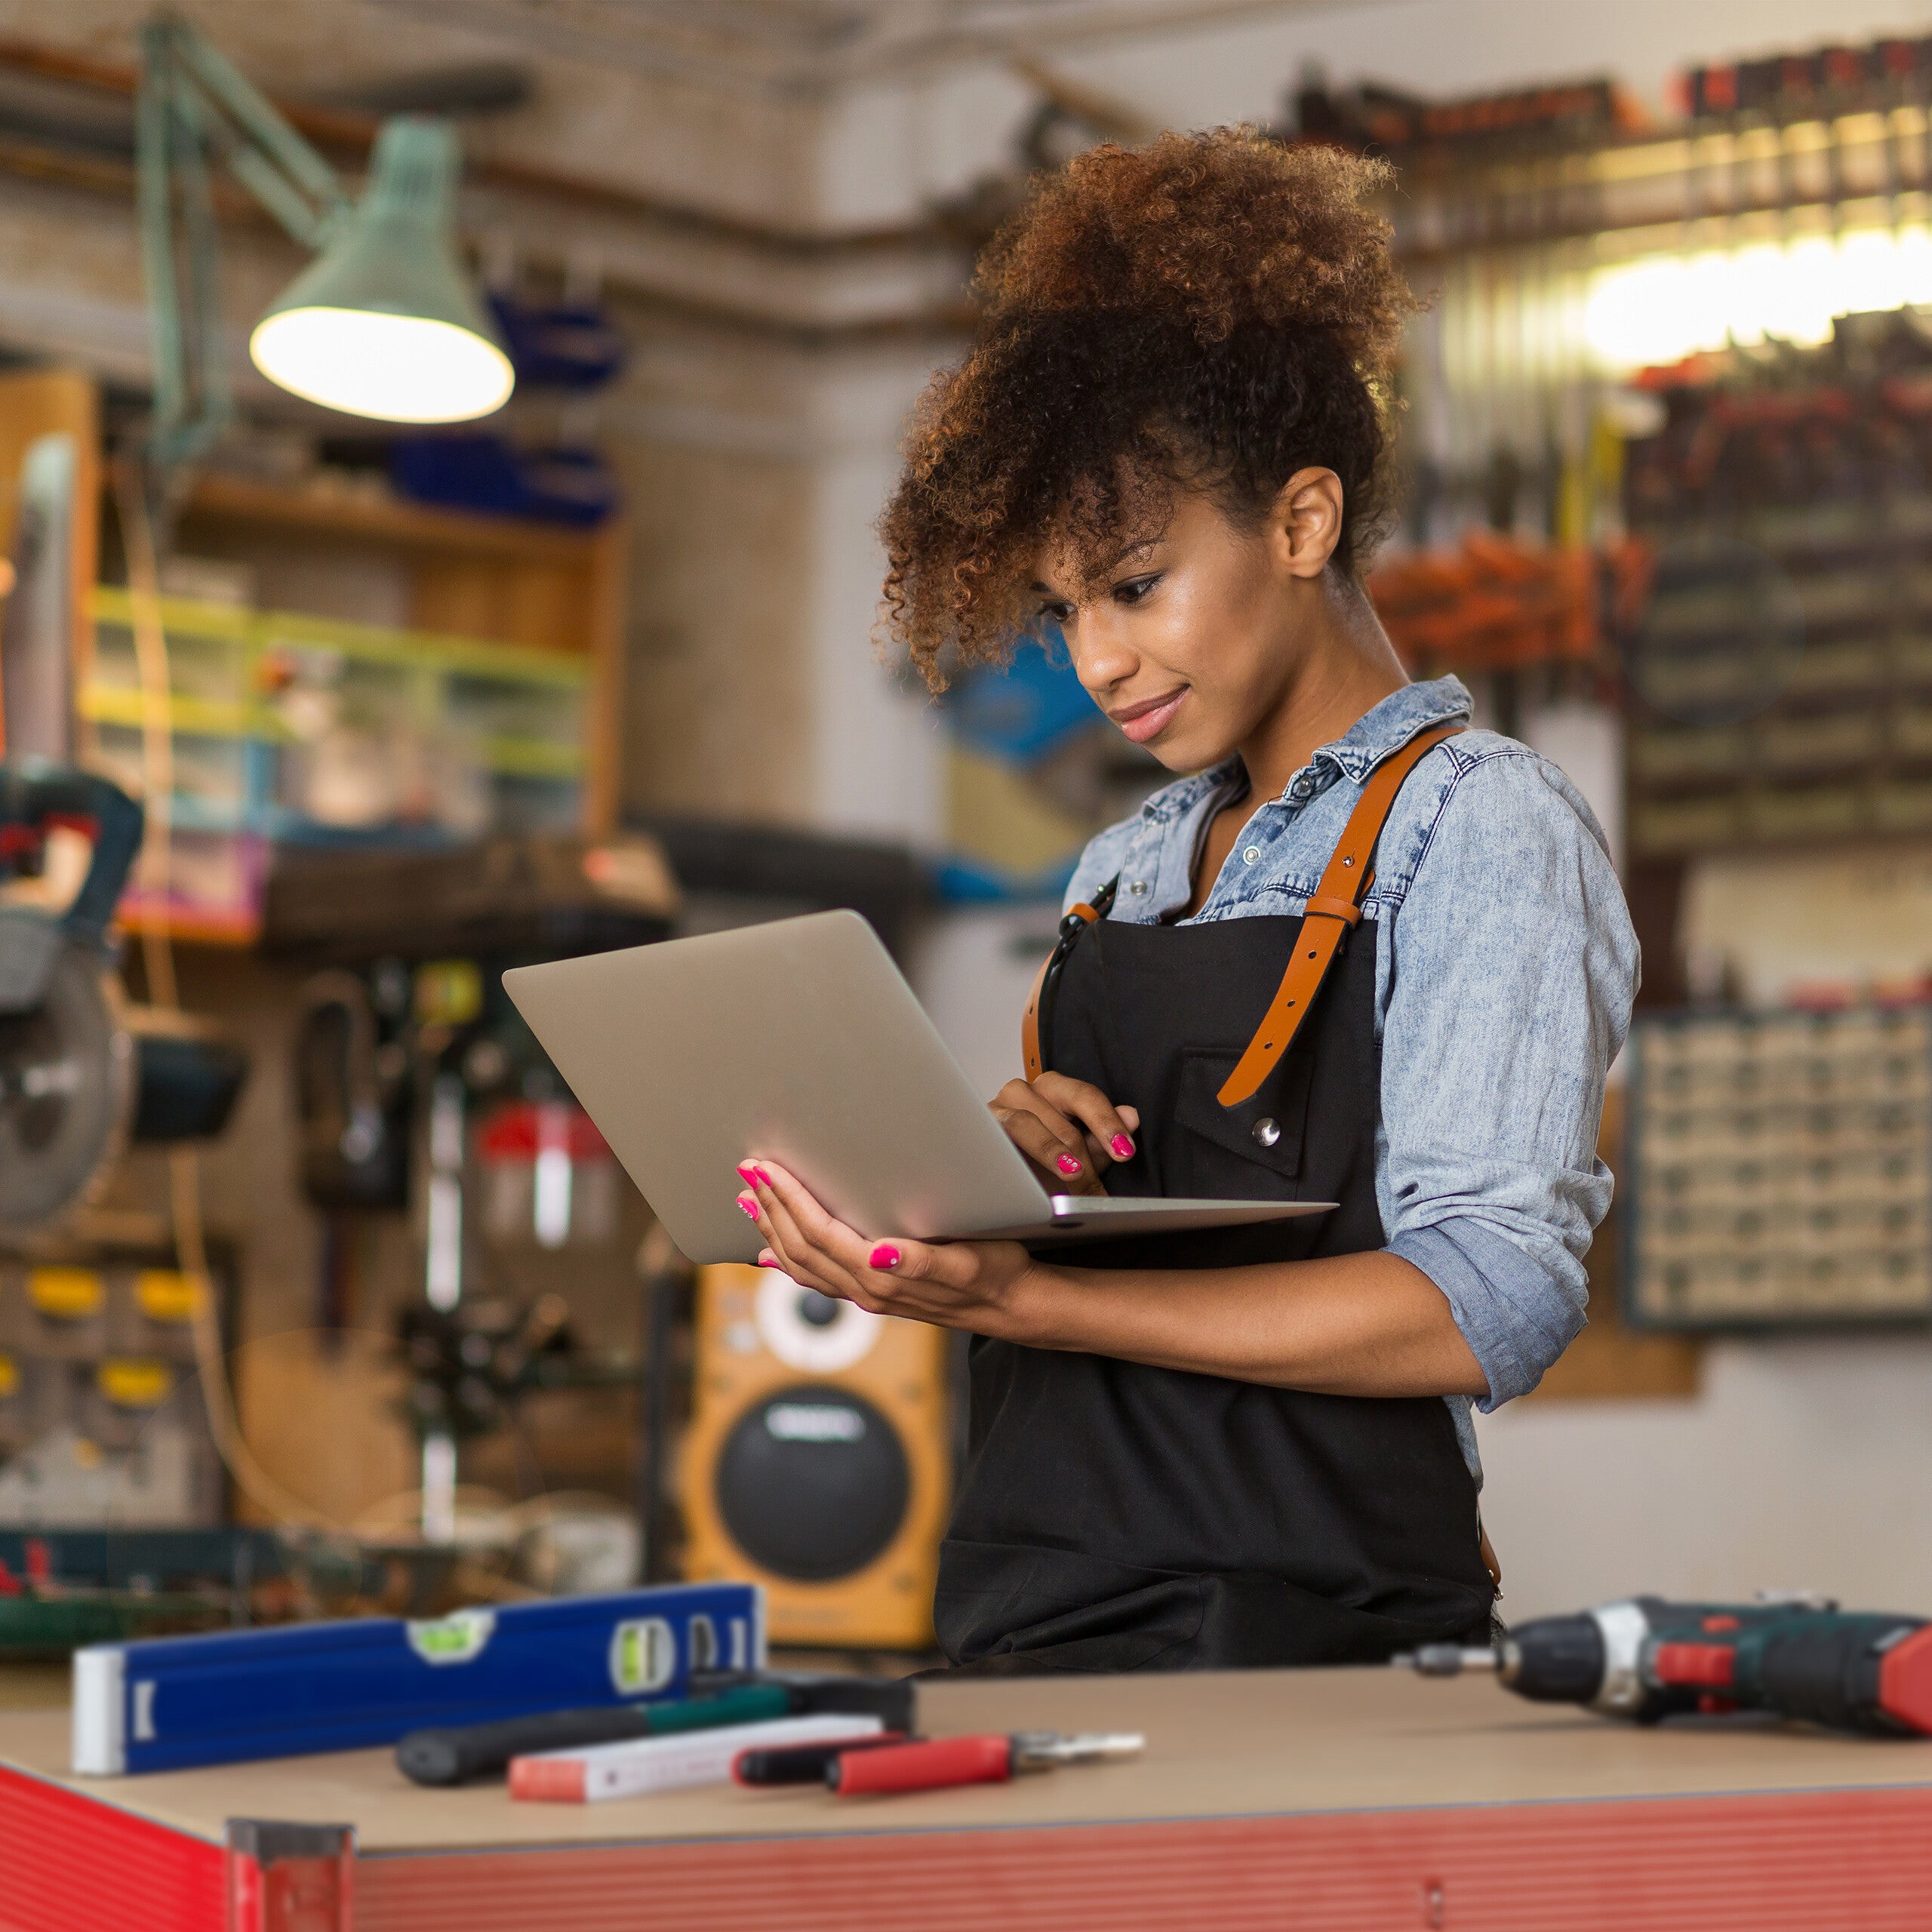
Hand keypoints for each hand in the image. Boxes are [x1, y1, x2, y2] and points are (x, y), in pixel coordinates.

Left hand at [733, 1159, 1042, 1338]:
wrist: (1012, 1304)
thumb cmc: (995, 1273)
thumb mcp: (966, 1262)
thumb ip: (918, 1263)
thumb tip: (878, 1254)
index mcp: (881, 1278)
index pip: (819, 1233)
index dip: (789, 1200)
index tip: (766, 1169)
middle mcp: (866, 1290)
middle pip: (800, 1247)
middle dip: (770, 1207)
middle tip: (747, 1172)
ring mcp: (866, 1295)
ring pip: (802, 1264)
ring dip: (771, 1230)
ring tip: (748, 1201)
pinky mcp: (872, 1293)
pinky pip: (816, 1278)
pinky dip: (787, 1263)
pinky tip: (771, 1254)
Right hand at [989, 1073, 1139, 1198]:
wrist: (996, 1180)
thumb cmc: (1039, 1165)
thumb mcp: (1079, 1156)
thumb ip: (1102, 1139)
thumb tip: (1131, 1116)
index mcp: (1055, 1090)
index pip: (1085, 1097)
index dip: (1106, 1123)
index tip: (1125, 1152)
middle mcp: (1025, 1091)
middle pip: (1060, 1117)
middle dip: (1083, 1157)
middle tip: (1097, 1190)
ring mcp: (998, 1107)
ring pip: (1026, 1123)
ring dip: (1051, 1153)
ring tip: (1072, 1176)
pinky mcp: (976, 1127)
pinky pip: (994, 1136)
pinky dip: (1013, 1155)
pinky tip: (1024, 1175)